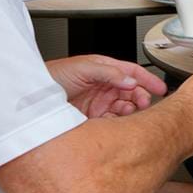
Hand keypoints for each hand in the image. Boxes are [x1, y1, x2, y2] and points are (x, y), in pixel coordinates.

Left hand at [50, 54, 164, 118]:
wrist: (32, 100)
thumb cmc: (52, 76)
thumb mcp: (83, 68)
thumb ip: (108, 72)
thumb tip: (130, 79)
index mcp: (103, 69)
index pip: (131, 72)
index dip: (147, 79)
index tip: (160, 87)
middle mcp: (102, 86)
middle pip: (130, 91)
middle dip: (141, 96)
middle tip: (145, 103)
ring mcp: (97, 102)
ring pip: (123, 107)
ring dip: (130, 110)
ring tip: (131, 113)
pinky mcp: (91, 119)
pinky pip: (110, 122)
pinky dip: (118, 124)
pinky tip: (119, 124)